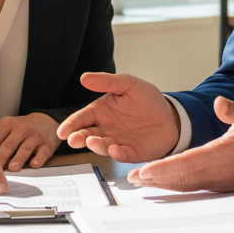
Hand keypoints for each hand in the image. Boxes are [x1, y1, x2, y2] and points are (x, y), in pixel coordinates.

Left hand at [0, 112, 59, 170]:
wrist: (46, 122)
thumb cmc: (22, 130)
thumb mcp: (7, 130)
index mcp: (7, 124)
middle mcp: (21, 128)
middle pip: (8, 145)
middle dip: (1, 159)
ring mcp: (35, 135)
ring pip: (25, 148)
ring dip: (18, 159)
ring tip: (12, 168)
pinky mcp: (47, 143)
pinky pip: (43, 152)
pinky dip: (38, 158)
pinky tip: (34, 164)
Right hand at [56, 72, 180, 162]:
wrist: (170, 115)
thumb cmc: (147, 99)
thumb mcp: (128, 84)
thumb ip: (106, 81)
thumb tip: (84, 77)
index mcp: (102, 111)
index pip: (82, 118)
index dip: (71, 124)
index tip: (62, 131)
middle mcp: (106, 128)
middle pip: (87, 134)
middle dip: (78, 138)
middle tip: (73, 140)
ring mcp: (118, 141)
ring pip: (102, 146)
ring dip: (96, 146)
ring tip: (91, 142)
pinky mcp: (132, 152)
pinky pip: (122, 154)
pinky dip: (117, 153)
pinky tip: (114, 149)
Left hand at [125, 96, 233, 192]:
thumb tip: (218, 104)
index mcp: (225, 155)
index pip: (189, 162)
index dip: (166, 168)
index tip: (146, 170)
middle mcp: (220, 172)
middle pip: (183, 178)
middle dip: (157, 178)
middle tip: (134, 178)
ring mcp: (221, 181)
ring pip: (187, 185)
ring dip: (164, 184)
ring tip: (142, 181)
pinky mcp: (221, 184)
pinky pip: (195, 186)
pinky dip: (177, 185)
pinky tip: (164, 183)